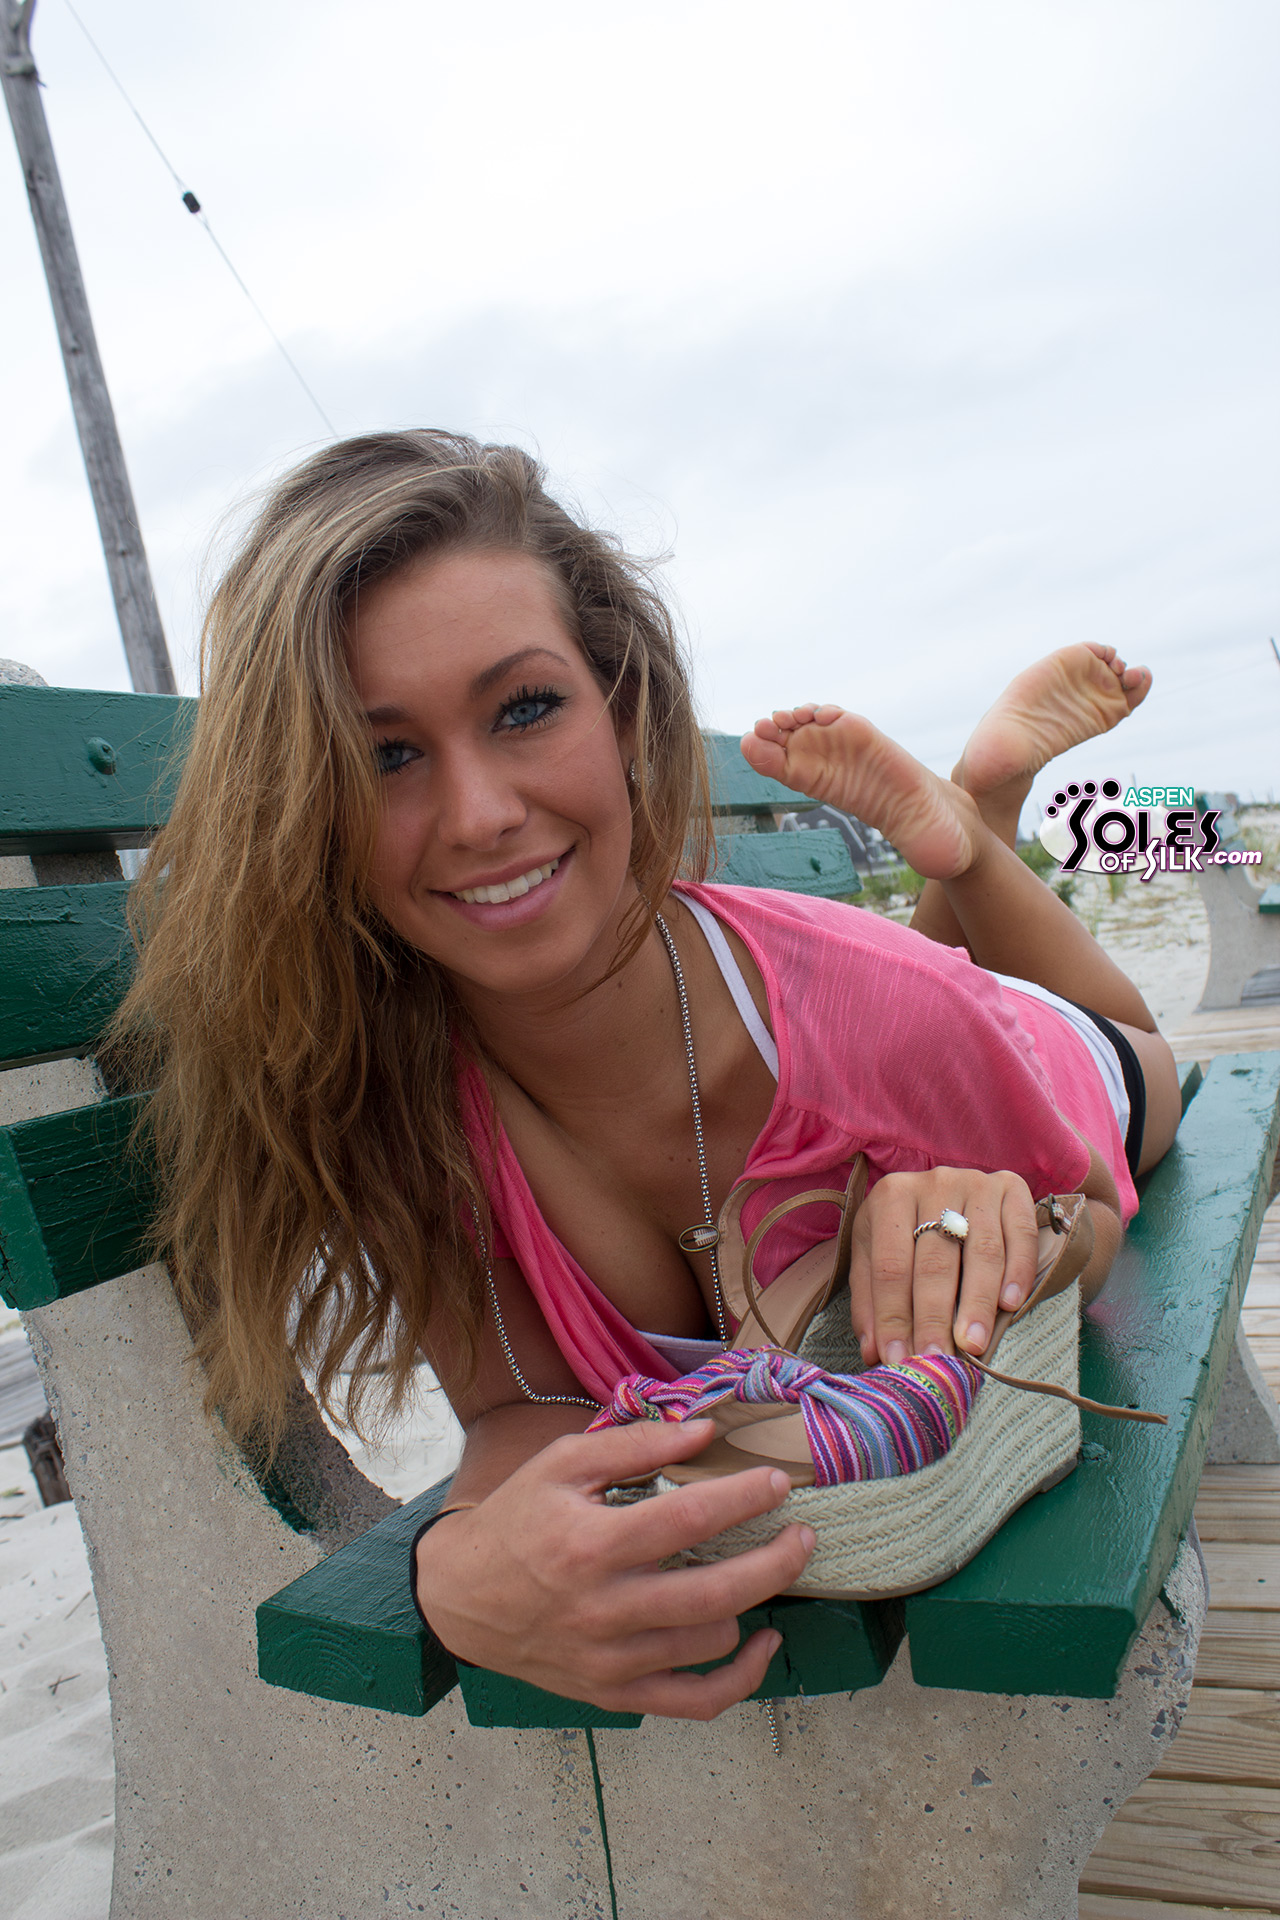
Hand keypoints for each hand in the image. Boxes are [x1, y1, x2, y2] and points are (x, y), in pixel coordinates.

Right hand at [413, 1419, 815, 1719]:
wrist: (460, 1596)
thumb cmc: (516, 1521)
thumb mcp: (562, 1463)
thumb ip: (634, 1443)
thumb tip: (704, 1430)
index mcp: (590, 1544)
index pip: (687, 1520)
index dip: (743, 1499)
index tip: (777, 1483)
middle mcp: (603, 1608)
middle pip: (715, 1593)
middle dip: (775, 1561)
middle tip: (804, 1534)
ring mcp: (610, 1660)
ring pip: (710, 1642)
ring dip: (752, 1604)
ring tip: (766, 1570)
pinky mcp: (614, 1694)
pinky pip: (695, 1702)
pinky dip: (740, 1679)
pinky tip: (762, 1643)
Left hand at [851, 1166, 1038, 1364]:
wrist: (949, 1190)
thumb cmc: (907, 1232)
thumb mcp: (875, 1256)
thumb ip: (872, 1303)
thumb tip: (876, 1352)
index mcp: (891, 1196)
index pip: (890, 1266)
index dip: (893, 1316)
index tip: (899, 1358)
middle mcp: (934, 1183)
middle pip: (935, 1261)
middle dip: (934, 1317)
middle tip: (938, 1359)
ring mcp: (976, 1183)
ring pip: (981, 1251)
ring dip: (977, 1303)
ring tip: (973, 1344)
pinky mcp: (1013, 1188)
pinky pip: (1020, 1234)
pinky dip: (1018, 1271)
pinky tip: (1010, 1305)